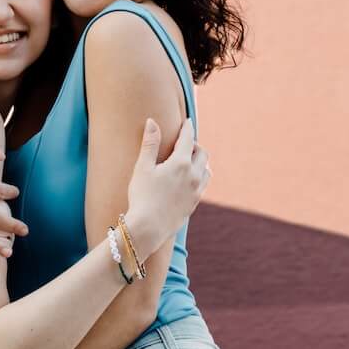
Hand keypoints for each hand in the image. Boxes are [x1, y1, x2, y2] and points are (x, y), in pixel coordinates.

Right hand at [121, 119, 208, 255]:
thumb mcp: (142, 168)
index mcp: (180, 163)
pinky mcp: (195, 203)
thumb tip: (152, 121)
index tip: (187, 121)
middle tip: (185, 143)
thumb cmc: (142, 196)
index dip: (187, 128)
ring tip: (190, 160)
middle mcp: (193, 175)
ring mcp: (196, 190)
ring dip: (200, 161)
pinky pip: (204, 185)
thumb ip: (149, 143)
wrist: (149, 227)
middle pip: (202, 153)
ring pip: (206, 169)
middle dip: (194, 145)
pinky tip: (191, 179)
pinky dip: (200, 176)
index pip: (188, 139)